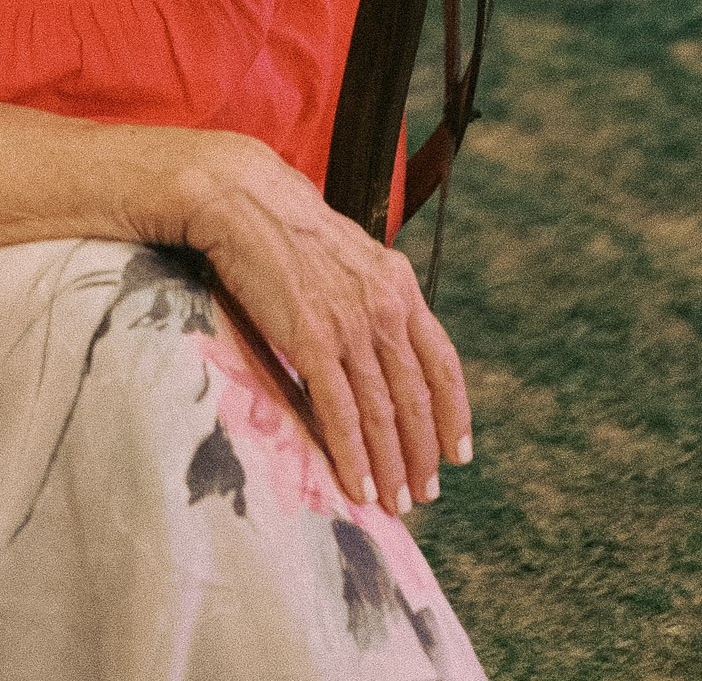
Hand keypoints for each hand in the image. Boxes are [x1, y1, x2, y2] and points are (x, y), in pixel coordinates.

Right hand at [179, 132, 470, 513]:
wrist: (244, 199)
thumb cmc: (290, 228)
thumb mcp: (353, 255)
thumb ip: (375, 297)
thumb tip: (383, 344)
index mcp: (399, 284)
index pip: (442, 362)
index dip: (453, 413)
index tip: (456, 452)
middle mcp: (384, 306)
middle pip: (415, 397)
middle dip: (422, 453)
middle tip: (424, 493)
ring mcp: (349, 323)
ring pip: (382, 411)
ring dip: (391, 465)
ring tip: (394, 502)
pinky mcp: (310, 338)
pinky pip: (339, 411)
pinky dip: (352, 454)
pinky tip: (356, 484)